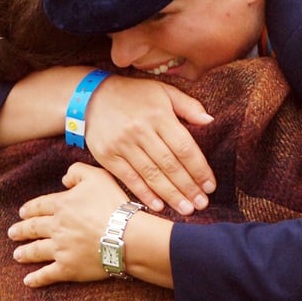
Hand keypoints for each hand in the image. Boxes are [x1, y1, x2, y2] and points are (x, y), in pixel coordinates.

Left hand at [9, 163, 127, 286]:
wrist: (125, 235)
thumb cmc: (114, 205)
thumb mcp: (98, 177)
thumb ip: (78, 171)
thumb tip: (64, 179)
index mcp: (61, 205)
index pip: (39, 206)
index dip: (29, 209)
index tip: (22, 213)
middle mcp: (55, 227)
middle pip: (33, 228)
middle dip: (21, 231)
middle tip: (12, 233)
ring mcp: (59, 249)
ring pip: (36, 251)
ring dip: (25, 253)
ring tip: (17, 255)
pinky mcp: (67, 268)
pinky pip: (47, 274)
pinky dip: (37, 278)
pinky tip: (28, 281)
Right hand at [85, 76, 215, 213]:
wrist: (91, 96)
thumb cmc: (134, 94)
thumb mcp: (163, 91)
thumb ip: (188, 105)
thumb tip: (210, 120)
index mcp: (159, 115)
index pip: (184, 147)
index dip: (199, 169)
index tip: (210, 185)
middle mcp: (141, 131)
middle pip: (170, 164)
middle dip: (188, 187)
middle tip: (202, 204)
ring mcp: (122, 144)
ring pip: (151, 174)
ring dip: (171, 195)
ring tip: (186, 209)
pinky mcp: (107, 156)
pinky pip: (129, 178)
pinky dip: (144, 194)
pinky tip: (158, 206)